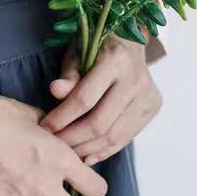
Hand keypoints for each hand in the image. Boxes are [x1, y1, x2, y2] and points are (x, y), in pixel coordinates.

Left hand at [37, 32, 162, 163]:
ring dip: (87, 149)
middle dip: (72, 138)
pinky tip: (86, 154)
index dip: (62, 117)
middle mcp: (136, 79)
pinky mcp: (152, 107)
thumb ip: (69, 75)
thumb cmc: (97, 45)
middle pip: (100, 123)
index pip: (85, 98)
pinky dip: (104, 150)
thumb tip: (54, 91)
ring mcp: (148, 95)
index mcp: (116, 60)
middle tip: (54, 145)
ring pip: (114, 135)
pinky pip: (126, 137)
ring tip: (67, 152)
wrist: (130, 41)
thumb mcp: (78, 52)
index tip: (44, 128)